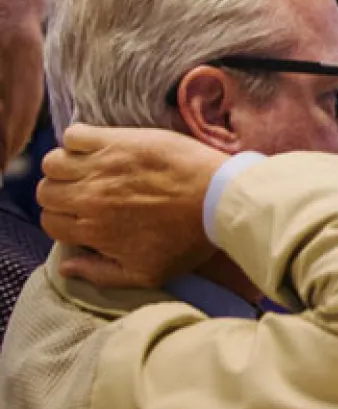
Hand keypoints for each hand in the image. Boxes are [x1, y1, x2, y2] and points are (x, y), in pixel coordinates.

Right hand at [36, 125, 226, 289]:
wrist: (220, 199)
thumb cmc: (189, 238)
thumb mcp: (147, 273)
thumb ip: (101, 274)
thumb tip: (65, 266)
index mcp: (93, 230)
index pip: (50, 221)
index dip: (64, 219)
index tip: (83, 214)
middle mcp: (90, 198)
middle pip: (46, 191)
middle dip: (61, 194)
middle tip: (85, 191)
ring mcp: (102, 166)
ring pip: (54, 162)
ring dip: (66, 165)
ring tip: (89, 168)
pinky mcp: (118, 141)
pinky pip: (74, 134)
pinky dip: (78, 138)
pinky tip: (98, 146)